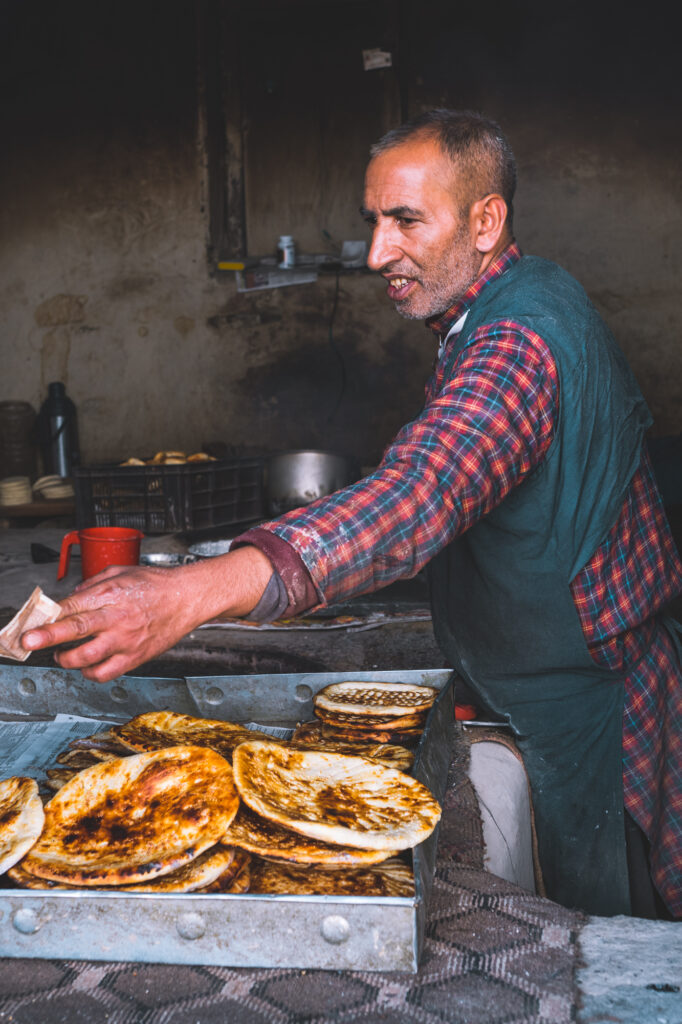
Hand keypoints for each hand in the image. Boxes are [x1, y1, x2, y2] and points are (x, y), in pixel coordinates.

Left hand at [20, 547, 272, 681]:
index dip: (49, 616)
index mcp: (111, 593)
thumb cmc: (156, 584)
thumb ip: (92, 584)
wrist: (187, 598)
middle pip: (76, 630)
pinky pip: (105, 673)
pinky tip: (86, 666)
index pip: (73, 606)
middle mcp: (117, 618)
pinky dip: (89, 673)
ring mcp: (126, 640)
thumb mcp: (121, 572)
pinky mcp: (135, 657)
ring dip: (66, 659)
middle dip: (48, 637)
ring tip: (61, 655)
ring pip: (87, 658)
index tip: (32, 623)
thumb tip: (70, 597)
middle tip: (29, 642)